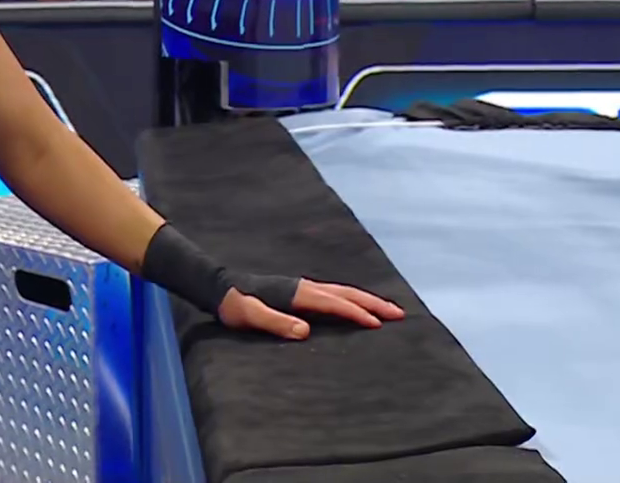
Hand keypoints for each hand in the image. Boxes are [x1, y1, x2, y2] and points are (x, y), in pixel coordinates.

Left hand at [216, 279, 405, 340]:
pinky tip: (357, 308)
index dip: (355, 313)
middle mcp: (304, 288)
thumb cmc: (234, 305)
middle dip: (373, 303)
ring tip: (389, 310)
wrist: (220, 288)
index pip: (334, 303)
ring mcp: (303, 289)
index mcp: (297, 294)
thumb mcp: (249, 316)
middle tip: (399, 314)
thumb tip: (305, 332)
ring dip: (366, 300)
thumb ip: (275, 322)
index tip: (377, 325)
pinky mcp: (300, 293)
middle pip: (346, 293)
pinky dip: (352, 300)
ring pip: (343, 292)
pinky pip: (334, 295)